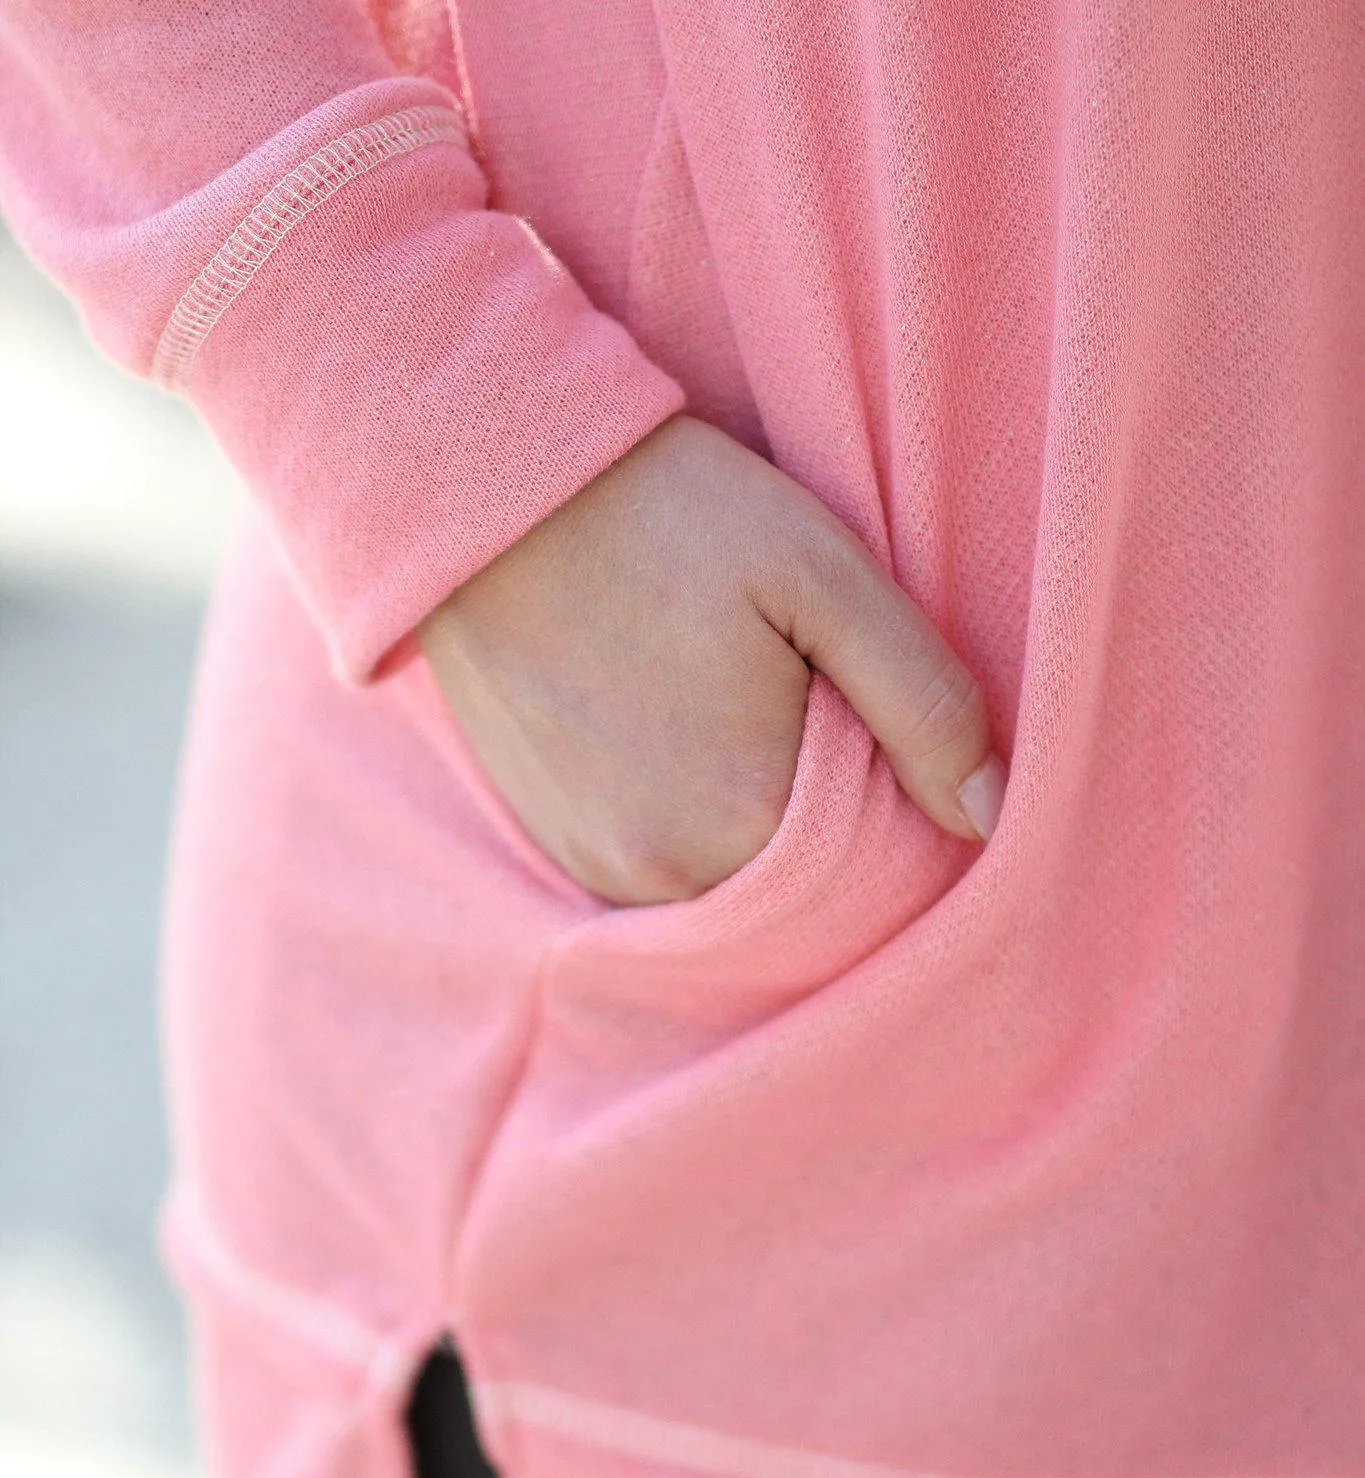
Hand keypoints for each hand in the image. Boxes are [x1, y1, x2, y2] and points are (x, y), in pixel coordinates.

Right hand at [416, 414, 1006, 906]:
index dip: (897, 814)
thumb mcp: (825, 576)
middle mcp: (663, 875)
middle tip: (816, 716)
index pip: (870, 877)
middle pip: (794, 895)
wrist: (496, 489)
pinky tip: (690, 748)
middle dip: (828, 833)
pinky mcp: (557, 845)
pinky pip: (657, 876)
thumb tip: (991, 816)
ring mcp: (597, 867)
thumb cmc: (673, 515)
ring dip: (756, 838)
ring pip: (726, 891)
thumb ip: (924, 701)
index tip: (883, 734)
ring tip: (747, 726)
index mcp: (744, 820)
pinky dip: (693, 834)